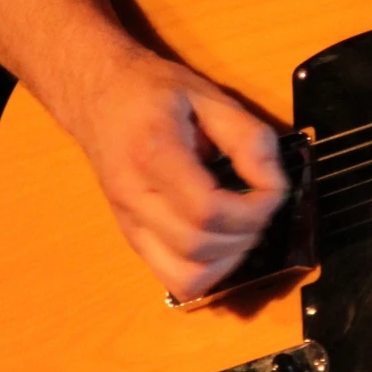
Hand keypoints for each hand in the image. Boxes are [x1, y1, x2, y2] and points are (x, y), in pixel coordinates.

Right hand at [64, 42, 288, 300]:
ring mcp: (129, 224)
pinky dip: (207, 272)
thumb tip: (273, 180)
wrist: (98, 96)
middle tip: (261, 204)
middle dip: (246, 234)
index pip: (207, 209)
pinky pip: (173, 280)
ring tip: (243, 226)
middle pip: (198, 247)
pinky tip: (221, 241)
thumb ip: (246, 135)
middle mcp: (135, 198)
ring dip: (228, 261)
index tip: (272, 188)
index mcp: (153, 155)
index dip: (252, 209)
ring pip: (185, 277)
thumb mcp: (207, 95)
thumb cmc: (151, 92)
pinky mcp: (132, 238)